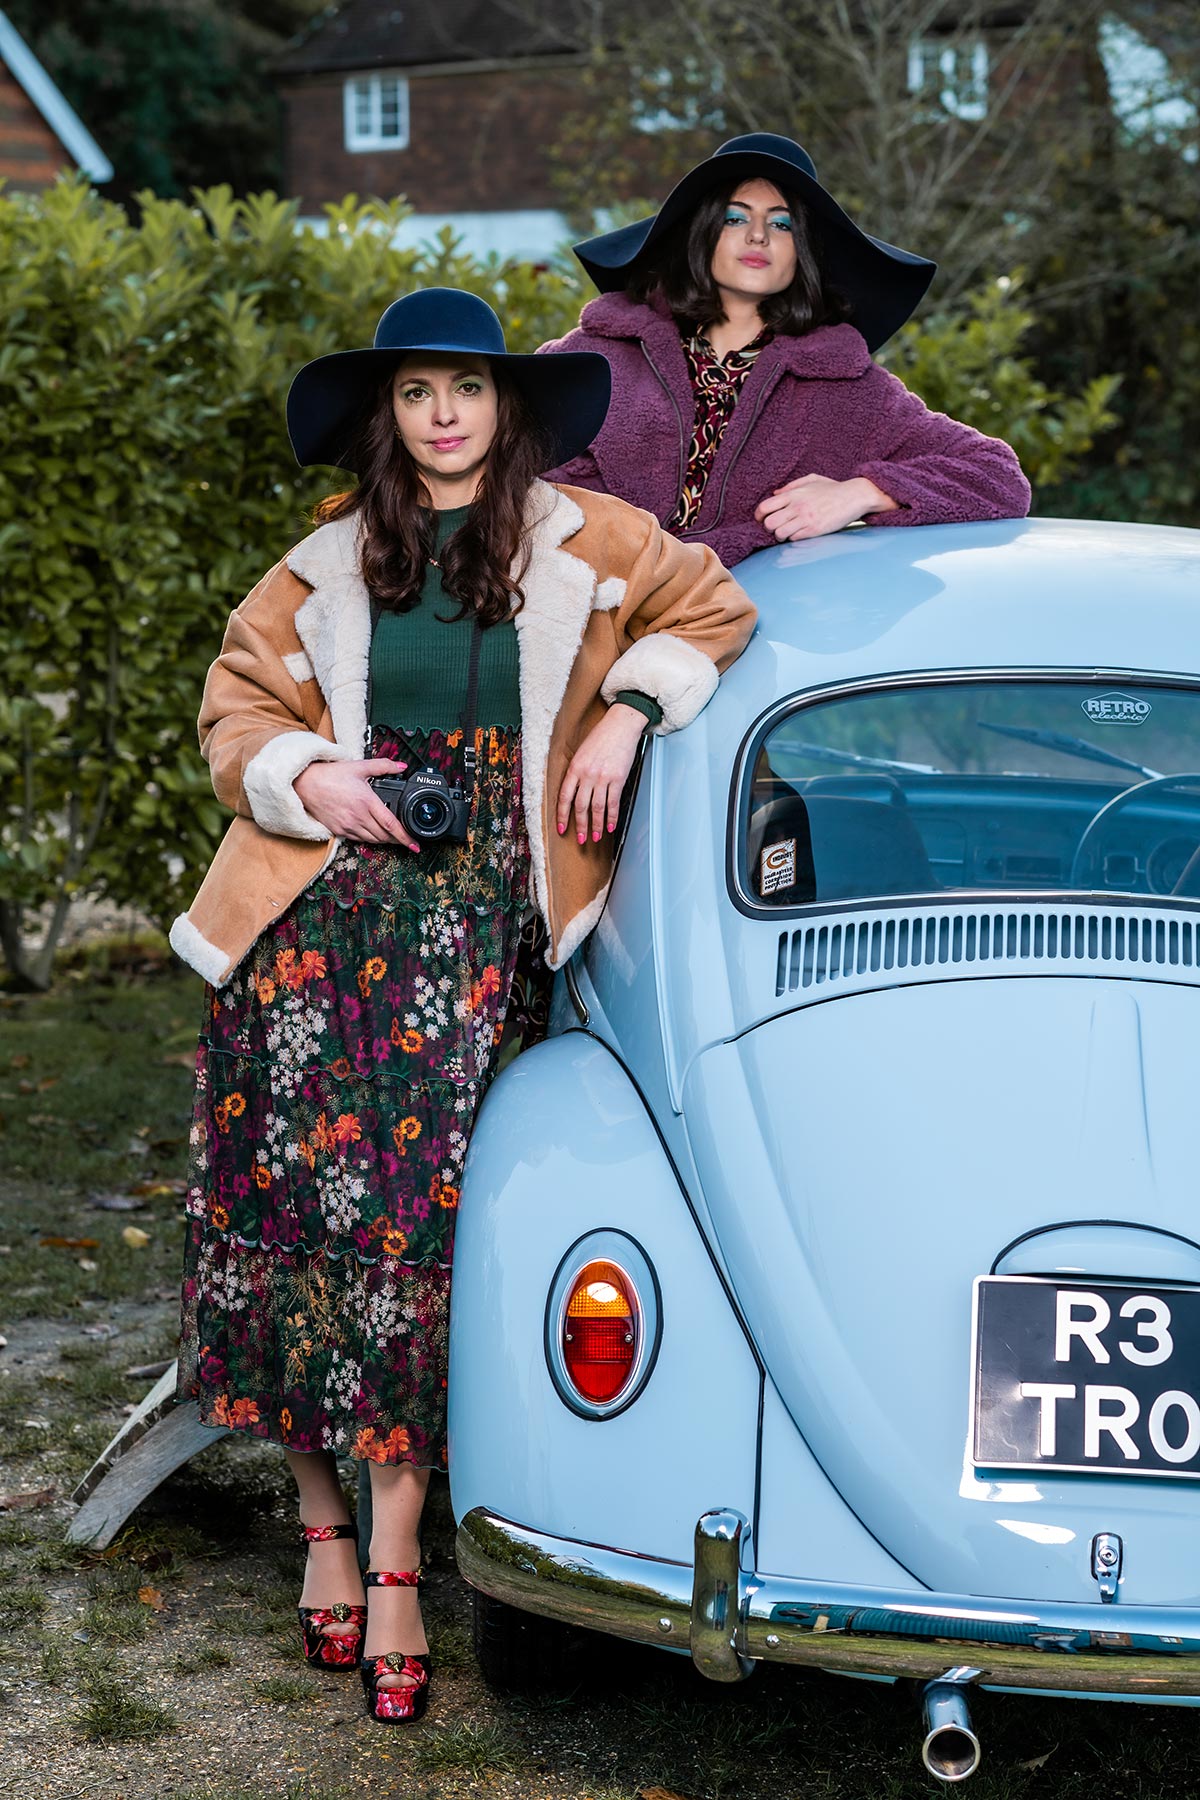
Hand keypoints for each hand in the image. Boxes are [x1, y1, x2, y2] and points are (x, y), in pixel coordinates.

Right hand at [293, 757, 419, 848]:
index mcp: (366, 801)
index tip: (415, 845)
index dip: (405, 837)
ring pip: (373, 840)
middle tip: (405, 838)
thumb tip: (401, 766)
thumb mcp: (359, 766)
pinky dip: (369, 839)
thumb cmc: (331, 775)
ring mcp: (348, 826)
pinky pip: (359, 840)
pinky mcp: (339, 831)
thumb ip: (383, 766)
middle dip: (397, 839)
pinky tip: (372, 832)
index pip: (391, 824)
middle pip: (384, 836)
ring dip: (384, 840)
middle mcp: (358, 817)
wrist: (305, 783)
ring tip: (391, 835)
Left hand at [556, 704, 646, 844]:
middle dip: (580, 826)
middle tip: (580, 839)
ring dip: (596, 825)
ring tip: (595, 837)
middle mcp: (587, 774)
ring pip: (597, 808)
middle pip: (581, 806)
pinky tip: (609, 826)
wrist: (621, 725)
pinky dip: (611, 817)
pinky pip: (613, 802)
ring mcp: (603, 777)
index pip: (564, 797)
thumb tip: (575, 794)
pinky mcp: (618, 778)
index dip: (562, 816)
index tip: (562, 829)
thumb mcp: (581, 753)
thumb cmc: (601, 736)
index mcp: (575, 767)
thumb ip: (577, 772)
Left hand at [754, 473, 896, 540]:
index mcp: (794, 494)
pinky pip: (794, 539)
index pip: (765, 506)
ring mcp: (806, 519)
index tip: (761, 519)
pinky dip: (793, 539)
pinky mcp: (815, 530)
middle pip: (769, 523)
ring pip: (780, 533)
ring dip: (780, 536)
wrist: (854, 496)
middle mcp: (797, 506)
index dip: (759, 515)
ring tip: (787, 532)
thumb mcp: (812, 480)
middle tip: (775, 527)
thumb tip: (774, 494)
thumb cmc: (834, 488)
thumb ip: (791, 486)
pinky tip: (799, 534)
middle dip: (768, 527)